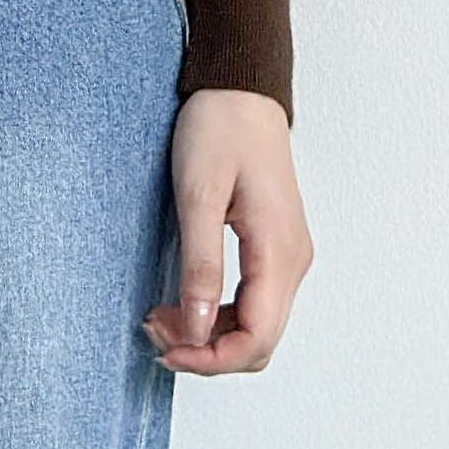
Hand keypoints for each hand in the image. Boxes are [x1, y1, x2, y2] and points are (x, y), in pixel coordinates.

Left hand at [143, 87, 310, 374]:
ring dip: (210, 335)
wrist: (241, 89)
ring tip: (162, 316)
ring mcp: (287, 256)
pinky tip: (184, 301)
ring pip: (257, 327)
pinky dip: (218, 315)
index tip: (166, 348)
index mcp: (279, 251)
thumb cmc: (220, 128)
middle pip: (260, 342)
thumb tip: (199, 328)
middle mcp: (293, 261)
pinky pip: (253, 304)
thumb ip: (201, 266)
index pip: (257, 338)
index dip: (211, 359)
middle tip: (156, 330)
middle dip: (206, 351)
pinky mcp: (274, 249)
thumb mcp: (199, 196)